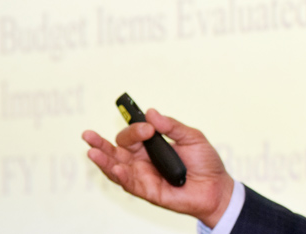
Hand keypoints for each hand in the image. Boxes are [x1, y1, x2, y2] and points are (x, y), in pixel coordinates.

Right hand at [82, 109, 233, 226]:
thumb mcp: (192, 137)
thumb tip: (151, 113)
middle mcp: (143, 160)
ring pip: (116, 168)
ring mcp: (143, 176)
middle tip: (89, 134)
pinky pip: (130, 184)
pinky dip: (121, 176)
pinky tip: (115, 168)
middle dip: (102, 143)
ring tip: (91, 151)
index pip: (133, 135)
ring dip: (103, 160)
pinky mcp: (148, 191)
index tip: (149, 128)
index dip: (136, 129)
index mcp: (151, 146)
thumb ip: (172, 126)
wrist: (217, 186)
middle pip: (117, 150)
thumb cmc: (205, 162)